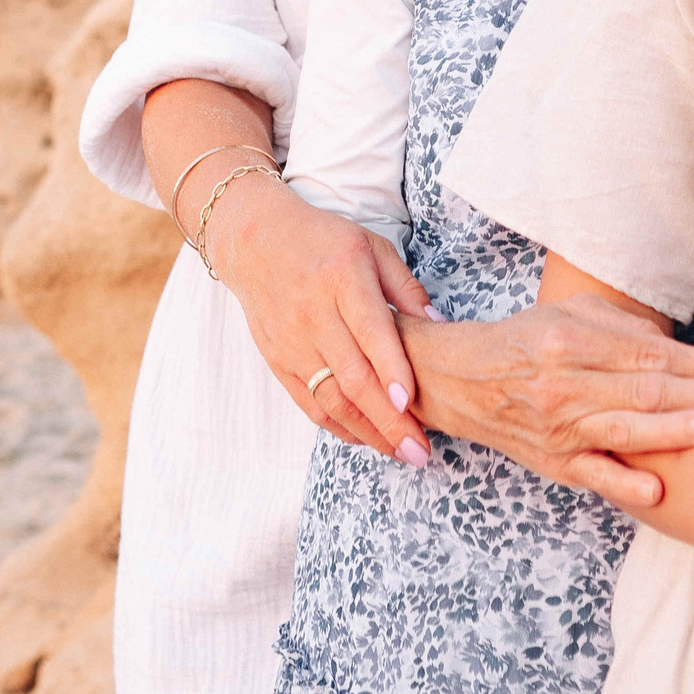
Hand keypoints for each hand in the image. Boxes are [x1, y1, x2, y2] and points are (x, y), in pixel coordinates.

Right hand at [213, 175, 435, 465]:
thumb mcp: (373, 247)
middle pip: (352, 377)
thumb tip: (439, 327)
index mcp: (343, 277)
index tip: (411, 403)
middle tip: (420, 450)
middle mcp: (314, 313)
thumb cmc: (325, 241)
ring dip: (367, 433)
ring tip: (400, 453)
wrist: (255, 240)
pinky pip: (309, 403)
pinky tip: (366, 438)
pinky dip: (338, 427)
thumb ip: (406, 289)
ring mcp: (291, 341)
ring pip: (330, 398)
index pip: (369, 330)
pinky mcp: (277, 360)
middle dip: (388, 420)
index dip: (390, 369)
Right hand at [401, 294, 693, 507]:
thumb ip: (622, 327)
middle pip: (645, 389)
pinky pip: (592, 475)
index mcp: (572, 340)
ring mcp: (558, 426)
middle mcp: (564, 383)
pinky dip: (624, 482)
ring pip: (624, 429)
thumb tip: (674, 348)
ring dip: (672, 431)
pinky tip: (658, 489)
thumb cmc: (525, 341)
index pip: (648, 353)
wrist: (462, 381)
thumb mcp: (569, 315)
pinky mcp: (552, 462)